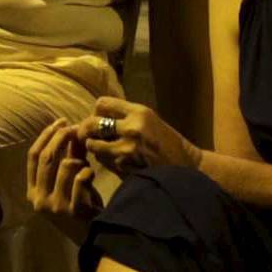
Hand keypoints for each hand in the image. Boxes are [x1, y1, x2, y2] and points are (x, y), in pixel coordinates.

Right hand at [25, 119, 100, 223]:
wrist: (92, 236)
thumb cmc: (80, 206)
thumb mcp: (70, 180)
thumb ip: (69, 156)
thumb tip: (71, 129)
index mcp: (32, 190)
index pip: (33, 156)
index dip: (46, 136)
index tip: (61, 122)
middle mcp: (38, 198)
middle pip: (46, 158)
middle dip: (61, 138)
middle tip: (75, 128)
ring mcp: (54, 205)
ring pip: (65, 166)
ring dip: (79, 159)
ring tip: (86, 164)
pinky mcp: (72, 210)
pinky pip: (80, 179)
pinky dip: (87, 172)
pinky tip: (91, 175)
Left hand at [75, 97, 199, 176]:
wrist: (185, 168)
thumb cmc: (167, 143)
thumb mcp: (150, 120)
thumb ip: (126, 116)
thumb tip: (97, 114)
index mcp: (139, 112)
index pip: (102, 103)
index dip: (96, 111)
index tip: (98, 118)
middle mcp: (132, 128)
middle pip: (92, 123)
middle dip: (86, 129)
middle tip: (87, 134)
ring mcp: (127, 149)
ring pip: (93, 144)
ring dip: (93, 147)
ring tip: (101, 148)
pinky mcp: (125, 167)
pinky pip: (102, 161)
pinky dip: (103, 160)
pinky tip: (112, 160)